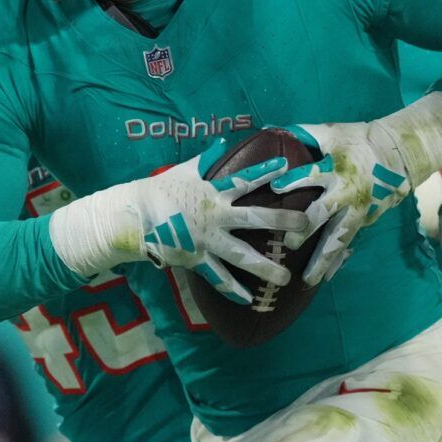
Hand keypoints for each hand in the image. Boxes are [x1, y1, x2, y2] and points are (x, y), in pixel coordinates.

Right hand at [134, 140, 310, 305]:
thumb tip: (223, 142)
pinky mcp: (196, 259)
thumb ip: (207, 159)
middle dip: (281, 220)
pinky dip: (232, 290)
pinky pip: (217, 277)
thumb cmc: (163, 190)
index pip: (244, 180)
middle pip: (254, 218)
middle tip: (305, 224)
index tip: (286, 167)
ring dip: (264, 268)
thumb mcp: (184, 171)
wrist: (136, 216)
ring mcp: (206, 240)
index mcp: (213, 192)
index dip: (265, 172)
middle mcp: (215, 217)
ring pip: (240, 256)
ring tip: (285, 278)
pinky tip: (250, 300)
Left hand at [277, 121, 415, 284]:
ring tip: (309, 281)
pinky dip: (338, 262)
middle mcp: (346, 193)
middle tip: (289, 244)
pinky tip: (326, 278)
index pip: (313, 174)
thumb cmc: (358, 141)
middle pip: (325, 213)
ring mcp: (357, 211)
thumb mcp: (332, 133)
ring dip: (324, 260)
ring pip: (340, 239)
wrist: (397, 155)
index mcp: (336, 169)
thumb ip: (303, 134)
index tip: (277, 187)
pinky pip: (349, 244)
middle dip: (308, 228)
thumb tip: (268, 131)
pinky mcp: (364, 221)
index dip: (295, 179)